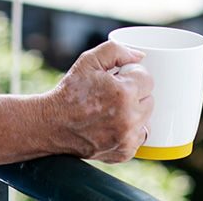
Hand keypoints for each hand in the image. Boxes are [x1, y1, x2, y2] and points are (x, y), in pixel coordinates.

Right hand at [47, 41, 152, 162]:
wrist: (53, 124)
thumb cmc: (70, 91)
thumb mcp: (89, 61)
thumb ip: (117, 51)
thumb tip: (140, 56)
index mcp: (124, 93)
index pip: (147, 79)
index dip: (131, 75)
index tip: (118, 78)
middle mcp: (129, 118)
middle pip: (150, 99)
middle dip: (134, 93)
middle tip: (112, 93)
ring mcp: (128, 138)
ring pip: (146, 118)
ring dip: (134, 112)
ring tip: (111, 109)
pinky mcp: (125, 152)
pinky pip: (139, 136)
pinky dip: (129, 130)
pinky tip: (111, 124)